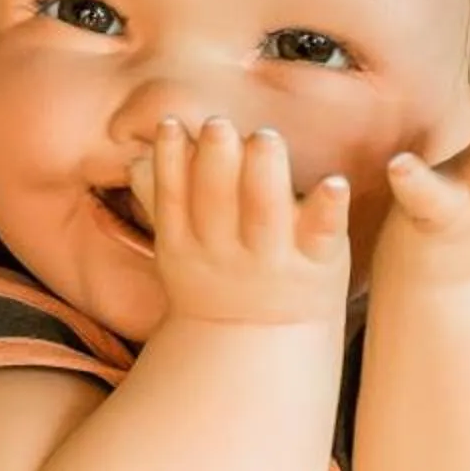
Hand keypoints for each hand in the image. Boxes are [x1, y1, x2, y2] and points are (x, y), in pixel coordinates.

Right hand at [128, 115, 353, 333]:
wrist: (260, 346)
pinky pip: (322, 234)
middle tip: (217, 124)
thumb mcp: (179, 252)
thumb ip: (162, 202)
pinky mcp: (319, 263)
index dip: (169, 162)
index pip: (174, 200)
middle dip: (215, 163)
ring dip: (263, 174)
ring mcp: (274, 260)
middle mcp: (226, 254)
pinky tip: (334, 182)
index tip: (170, 124)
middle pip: (216, 205)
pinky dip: (329, 208)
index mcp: (188, 247)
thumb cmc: (218, 283)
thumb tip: (135, 160)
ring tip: (264, 137)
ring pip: (265, 215)